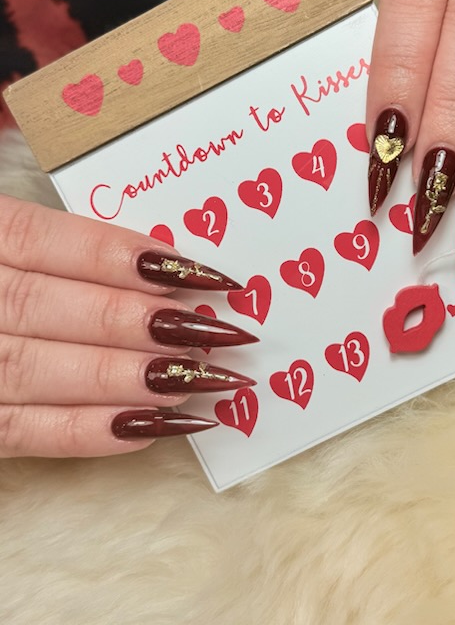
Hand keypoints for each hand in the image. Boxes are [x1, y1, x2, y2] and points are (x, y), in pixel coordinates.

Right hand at [0, 194, 255, 457]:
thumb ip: (34, 234)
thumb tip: (151, 258)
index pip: (44, 242)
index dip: (122, 258)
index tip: (200, 273)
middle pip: (48, 309)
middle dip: (139, 323)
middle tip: (221, 334)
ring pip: (37, 372)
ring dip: (126, 380)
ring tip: (204, 382)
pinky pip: (16, 433)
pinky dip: (83, 433)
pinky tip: (150, 428)